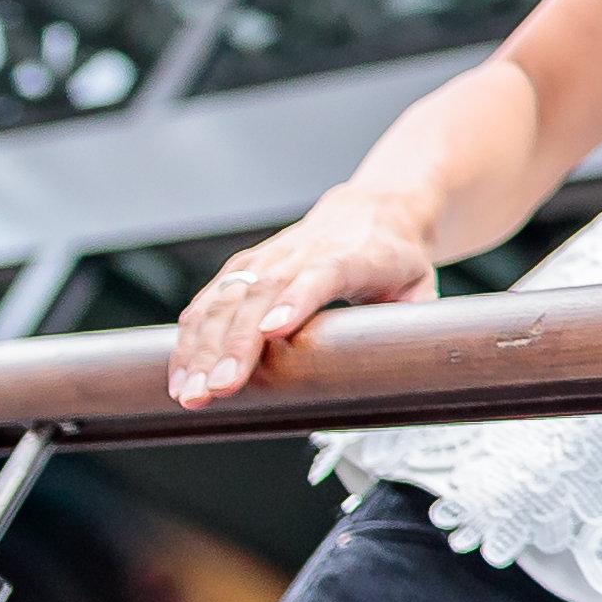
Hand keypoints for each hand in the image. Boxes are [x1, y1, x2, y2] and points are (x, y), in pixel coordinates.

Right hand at [170, 187, 438, 407]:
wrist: (372, 208)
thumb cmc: (397, 256)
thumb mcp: (421, 284)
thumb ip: (419, 323)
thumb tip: (416, 369)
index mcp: (353, 256)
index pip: (322, 274)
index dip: (296, 300)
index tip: (274, 331)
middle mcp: (304, 252)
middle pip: (262, 292)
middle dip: (235, 344)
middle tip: (218, 389)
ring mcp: (268, 257)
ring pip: (227, 298)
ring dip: (202, 347)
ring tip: (191, 393)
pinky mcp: (245, 265)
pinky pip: (209, 300)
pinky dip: (190, 338)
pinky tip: (180, 373)